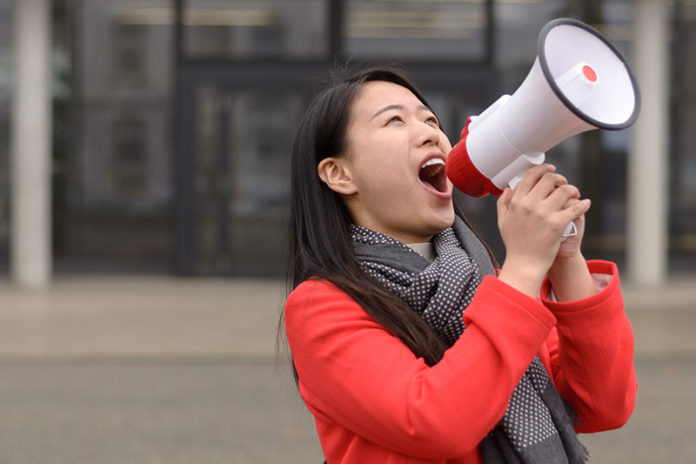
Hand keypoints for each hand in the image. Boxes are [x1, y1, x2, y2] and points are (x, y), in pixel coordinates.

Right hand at [496, 164, 590, 296]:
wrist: (524, 264)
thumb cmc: (514, 245)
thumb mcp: (503, 222)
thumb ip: (504, 203)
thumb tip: (508, 189)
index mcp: (517, 202)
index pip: (530, 176)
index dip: (543, 169)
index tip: (550, 169)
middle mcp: (530, 204)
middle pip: (549, 179)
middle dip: (560, 178)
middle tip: (564, 184)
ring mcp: (544, 214)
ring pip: (565, 190)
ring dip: (573, 189)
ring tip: (574, 195)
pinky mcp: (557, 224)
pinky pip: (575, 208)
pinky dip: (582, 204)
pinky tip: (585, 204)